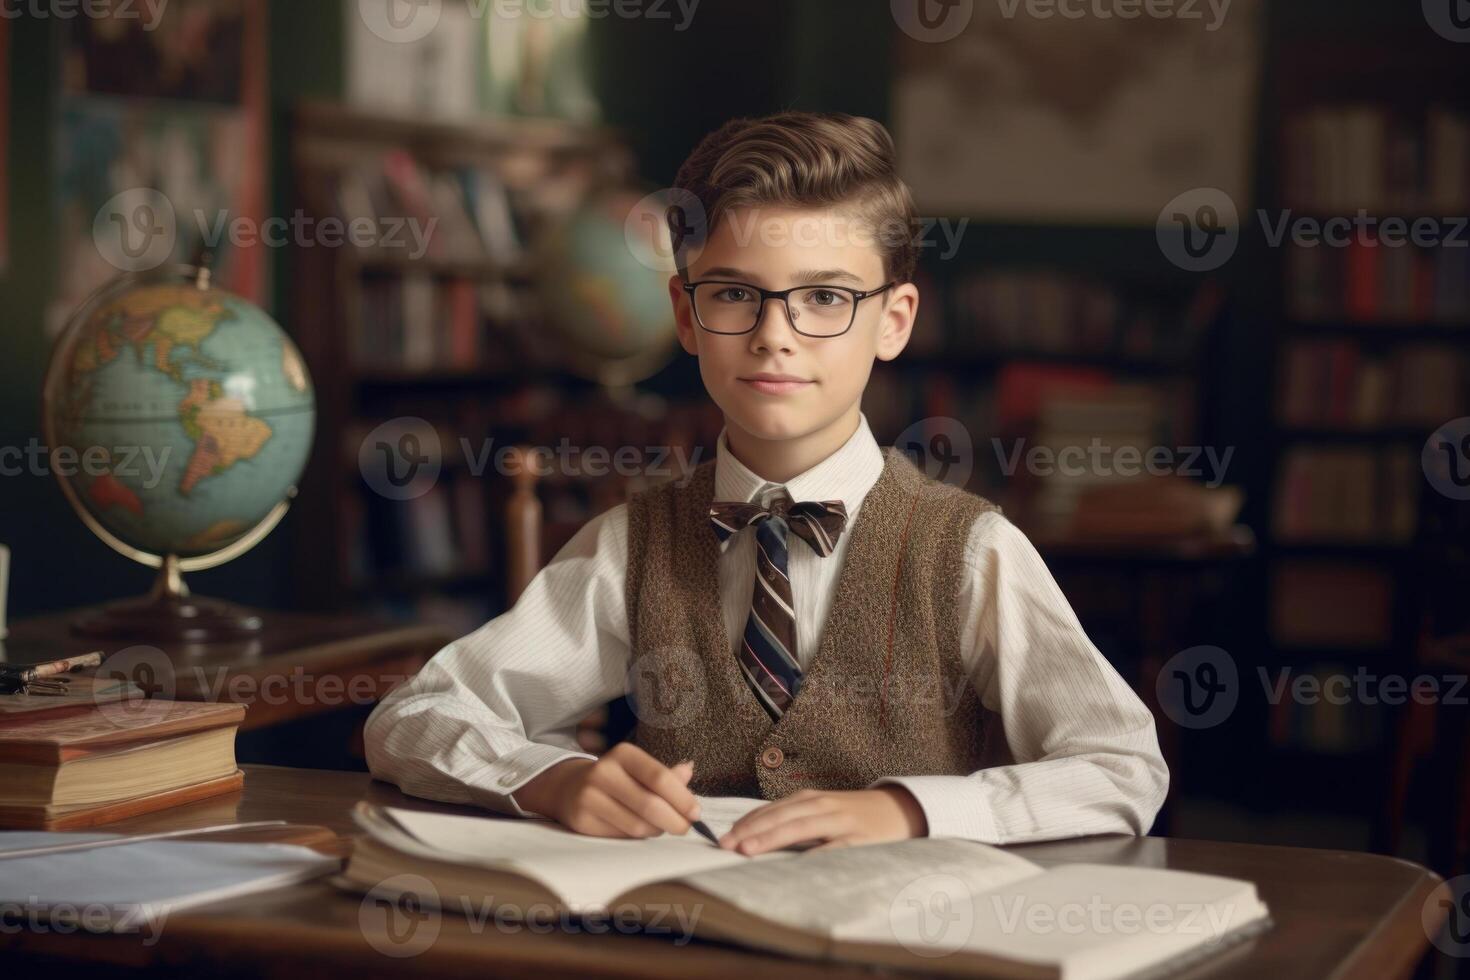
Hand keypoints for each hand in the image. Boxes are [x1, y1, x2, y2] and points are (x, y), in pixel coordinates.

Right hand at [513, 743, 702, 838]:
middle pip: (649, 805)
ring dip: (657, 831)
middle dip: (675, 821)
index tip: (696, 814)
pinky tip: (640, 829)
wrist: (569, 788)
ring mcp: (589, 796)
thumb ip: (665, 774)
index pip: (659, 777)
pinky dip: (637, 838)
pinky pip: (621, 837)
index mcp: (623, 754)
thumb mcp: (639, 769)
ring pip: (637, 825)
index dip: (682, 798)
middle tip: (686, 828)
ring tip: (662, 827)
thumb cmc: (617, 779)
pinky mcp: (582, 821)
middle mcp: (603, 772)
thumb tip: (688, 770)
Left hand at [718, 787, 927, 855]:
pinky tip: (794, 864)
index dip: (746, 823)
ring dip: (771, 838)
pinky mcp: (859, 840)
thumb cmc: (851, 815)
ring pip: (800, 827)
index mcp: (810, 799)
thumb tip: (753, 838)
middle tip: (726, 846)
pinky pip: (832, 848)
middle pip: (780, 817)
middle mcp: (822, 806)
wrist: (899, 811)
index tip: (723, 838)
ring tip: (748, 850)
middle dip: (750, 831)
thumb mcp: (821, 811)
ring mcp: (841, 822)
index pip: (771, 810)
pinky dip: (812, 854)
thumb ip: (793, 820)